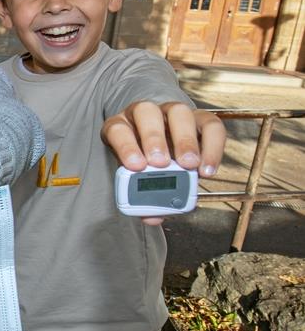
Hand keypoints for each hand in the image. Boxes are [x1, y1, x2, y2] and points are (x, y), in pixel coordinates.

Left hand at [102, 101, 225, 225]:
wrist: (162, 147)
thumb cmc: (145, 162)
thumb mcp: (135, 177)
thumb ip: (141, 195)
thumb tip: (152, 218)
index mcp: (121, 125)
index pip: (117, 129)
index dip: (125, 146)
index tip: (136, 167)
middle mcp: (145, 113)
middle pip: (146, 112)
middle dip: (153, 138)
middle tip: (160, 164)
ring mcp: (172, 112)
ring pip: (178, 112)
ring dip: (184, 139)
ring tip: (188, 165)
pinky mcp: (199, 118)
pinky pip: (211, 125)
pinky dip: (212, 146)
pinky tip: (207, 169)